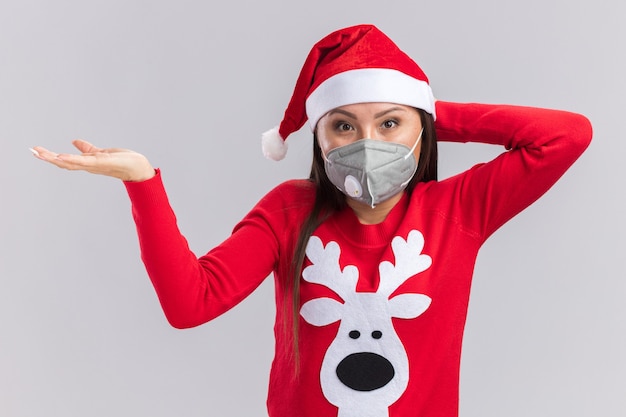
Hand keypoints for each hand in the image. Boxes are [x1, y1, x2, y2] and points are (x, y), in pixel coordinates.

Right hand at [31, 139, 155, 181]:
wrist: (137, 167)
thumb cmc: (121, 161)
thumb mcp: (101, 153)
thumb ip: (87, 149)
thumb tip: (75, 142)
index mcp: (86, 162)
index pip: (64, 160)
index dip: (50, 156)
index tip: (36, 151)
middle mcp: (88, 165)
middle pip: (64, 162)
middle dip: (47, 158)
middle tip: (32, 151)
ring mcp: (94, 165)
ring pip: (71, 162)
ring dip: (55, 158)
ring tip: (41, 154)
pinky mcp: (101, 162)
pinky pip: (84, 161)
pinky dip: (72, 159)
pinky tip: (61, 156)